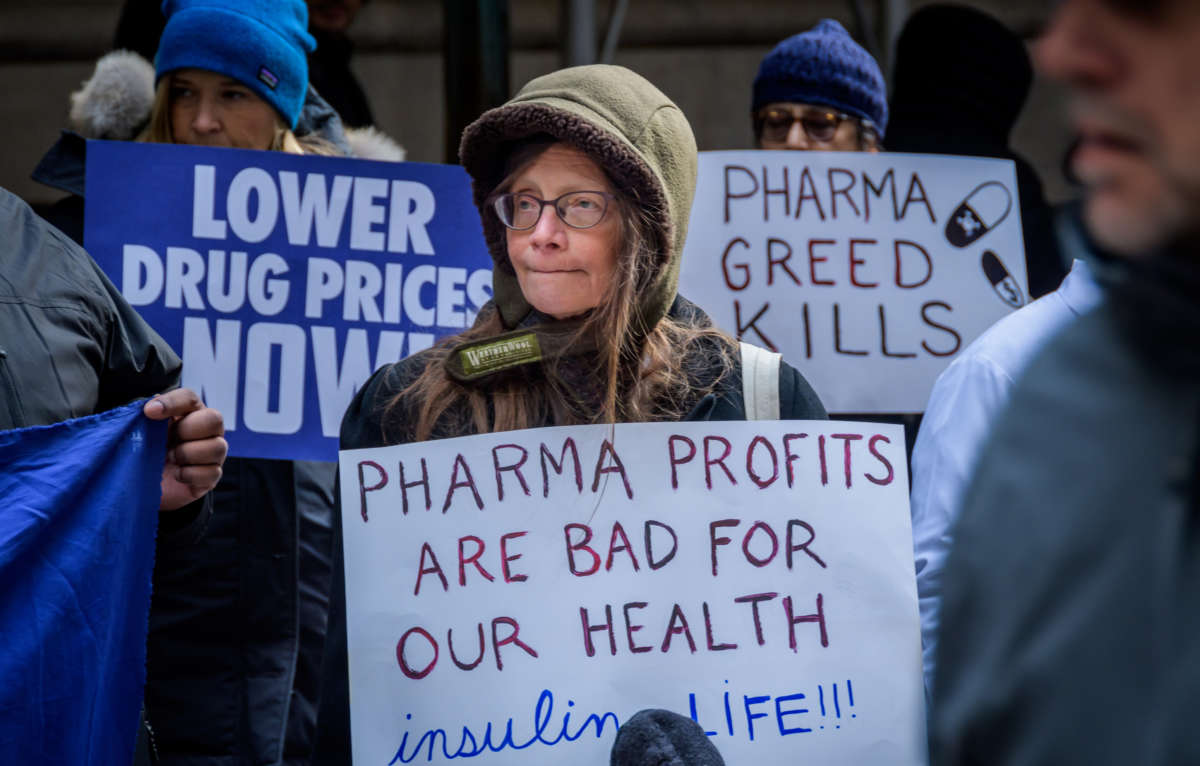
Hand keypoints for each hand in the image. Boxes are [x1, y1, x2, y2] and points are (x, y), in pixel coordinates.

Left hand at [143, 388, 226, 510]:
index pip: (189, 398)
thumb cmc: (146, 455)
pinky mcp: (212, 476)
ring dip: (187, 454)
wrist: (145, 487)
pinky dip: (189, 474)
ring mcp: (213, 454)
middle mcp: (206, 431)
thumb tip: (150, 406)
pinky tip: (177, 474)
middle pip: (214, 419)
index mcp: (188, 414)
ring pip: (217, 447)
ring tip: (171, 459)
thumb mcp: (141, 435)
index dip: (172, 402)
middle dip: (187, 430)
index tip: (149, 411)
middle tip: (167, 441)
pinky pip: (212, 472)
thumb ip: (145, 418)